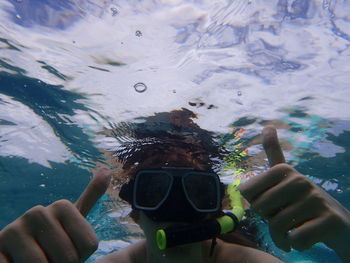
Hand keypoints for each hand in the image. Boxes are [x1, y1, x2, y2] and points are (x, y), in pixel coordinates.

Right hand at [0, 168, 110, 262]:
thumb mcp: (74, 220)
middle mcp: (37, 212)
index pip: (90, 245)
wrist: (18, 254)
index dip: (82, 256)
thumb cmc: (53, 241)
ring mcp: (13, 230)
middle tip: (52, 259)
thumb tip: (107, 170)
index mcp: (62, 206)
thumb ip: (91, 196)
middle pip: (69, 257)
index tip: (70, 249)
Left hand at [239, 126, 349, 260]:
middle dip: (268, 220)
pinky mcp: (331, 220)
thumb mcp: (286, 177)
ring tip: (291, 232)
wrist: (337, 224)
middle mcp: (300, 180)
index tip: (272, 202)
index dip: (256, 203)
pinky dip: (296, 244)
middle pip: (260, 209)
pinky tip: (305, 239)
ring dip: (281, 237)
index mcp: (283, 170)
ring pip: (277, 227)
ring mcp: (316, 199)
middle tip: (284, 218)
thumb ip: (274, 154)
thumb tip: (268, 126)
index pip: (246, 192)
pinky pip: (296, 239)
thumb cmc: (302, 201)